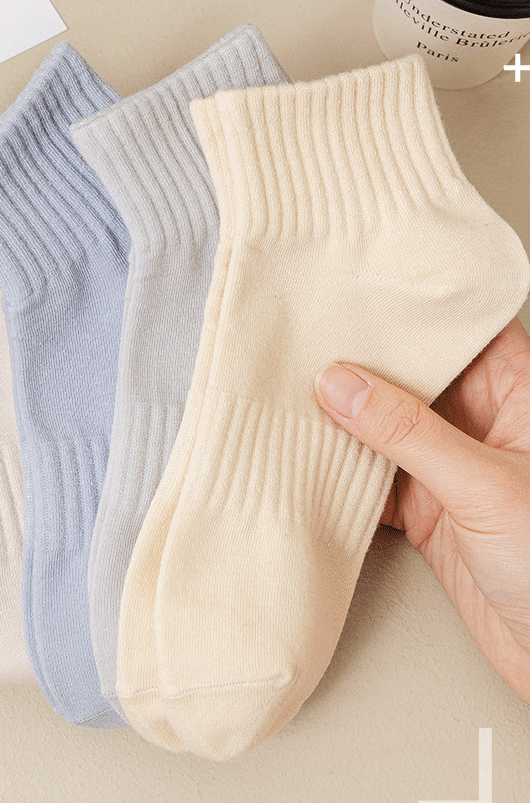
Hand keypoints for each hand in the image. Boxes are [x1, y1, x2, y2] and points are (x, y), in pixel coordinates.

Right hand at [314, 317, 529, 704]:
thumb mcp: (486, 486)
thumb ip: (409, 434)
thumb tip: (344, 386)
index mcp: (521, 397)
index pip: (466, 330)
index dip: (418, 306)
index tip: (365, 284)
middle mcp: (487, 427)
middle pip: (417, 376)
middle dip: (367, 359)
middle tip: (312, 335)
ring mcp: (456, 472)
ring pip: (389, 428)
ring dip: (346, 418)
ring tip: (296, 390)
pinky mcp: (433, 517)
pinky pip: (377, 483)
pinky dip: (342, 475)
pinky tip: (311, 459)